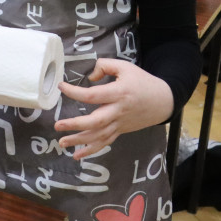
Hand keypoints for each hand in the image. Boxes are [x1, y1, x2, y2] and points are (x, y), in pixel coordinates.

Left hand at [54, 59, 172, 159]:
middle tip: (58, 125)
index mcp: (119, 93)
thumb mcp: (125, 67)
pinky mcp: (120, 130)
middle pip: (96, 121)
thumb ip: (104, 66)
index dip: (75, 92)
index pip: (93, 95)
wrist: (163, 101)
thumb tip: (89, 77)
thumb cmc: (142, 82)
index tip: (61, 87)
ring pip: (99, 135)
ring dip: (79, 141)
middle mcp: (118, 111)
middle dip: (76, 124)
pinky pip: (105, 142)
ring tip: (62, 143)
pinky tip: (77, 154)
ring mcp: (119, 123)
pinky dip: (91, 149)